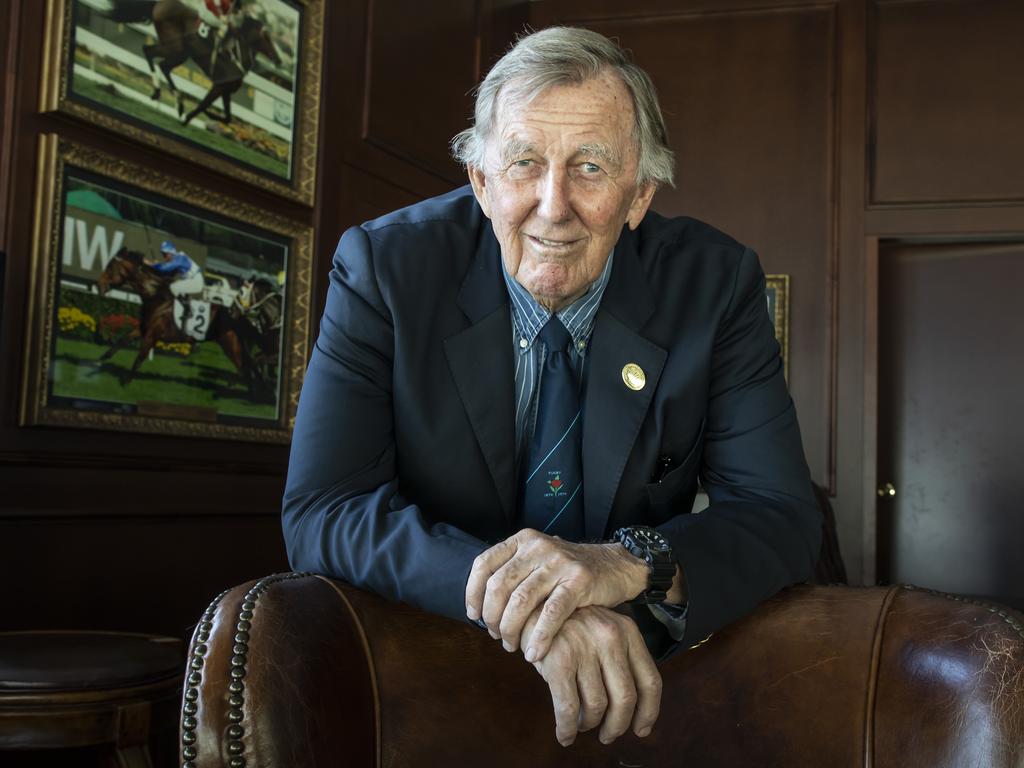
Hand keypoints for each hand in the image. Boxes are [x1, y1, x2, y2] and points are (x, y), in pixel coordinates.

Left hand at [465, 528, 647, 660]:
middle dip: (492, 617)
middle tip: (496, 636)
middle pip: (499, 586)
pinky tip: (534, 653)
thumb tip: (480, 607)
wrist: (614, 567)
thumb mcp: (538, 562)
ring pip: (521, 601)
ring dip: (511, 630)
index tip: (474, 616)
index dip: (473, 593)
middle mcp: (538, 547)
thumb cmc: (568, 572)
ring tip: (512, 646)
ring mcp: (559, 562)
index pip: (484, 564)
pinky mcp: (579, 580)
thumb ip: (512, 575)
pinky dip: (539, 636)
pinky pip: (551, 613)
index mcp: (522, 540)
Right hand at [524, 605, 661, 745]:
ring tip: (581, 724)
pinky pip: (569, 708)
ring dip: (589, 724)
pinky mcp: (559, 660)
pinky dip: (567, 728)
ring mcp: (585, 647)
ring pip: (597, 706)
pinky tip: (565, 735)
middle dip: (617, 725)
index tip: (641, 730)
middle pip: (626, 698)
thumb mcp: (601, 631)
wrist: (529, 603)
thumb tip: (629, 710)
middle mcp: (610, 637)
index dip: (648, 712)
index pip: (650, 681)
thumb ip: (618, 659)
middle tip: (608, 735)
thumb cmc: (567, 625)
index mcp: (627, 631)